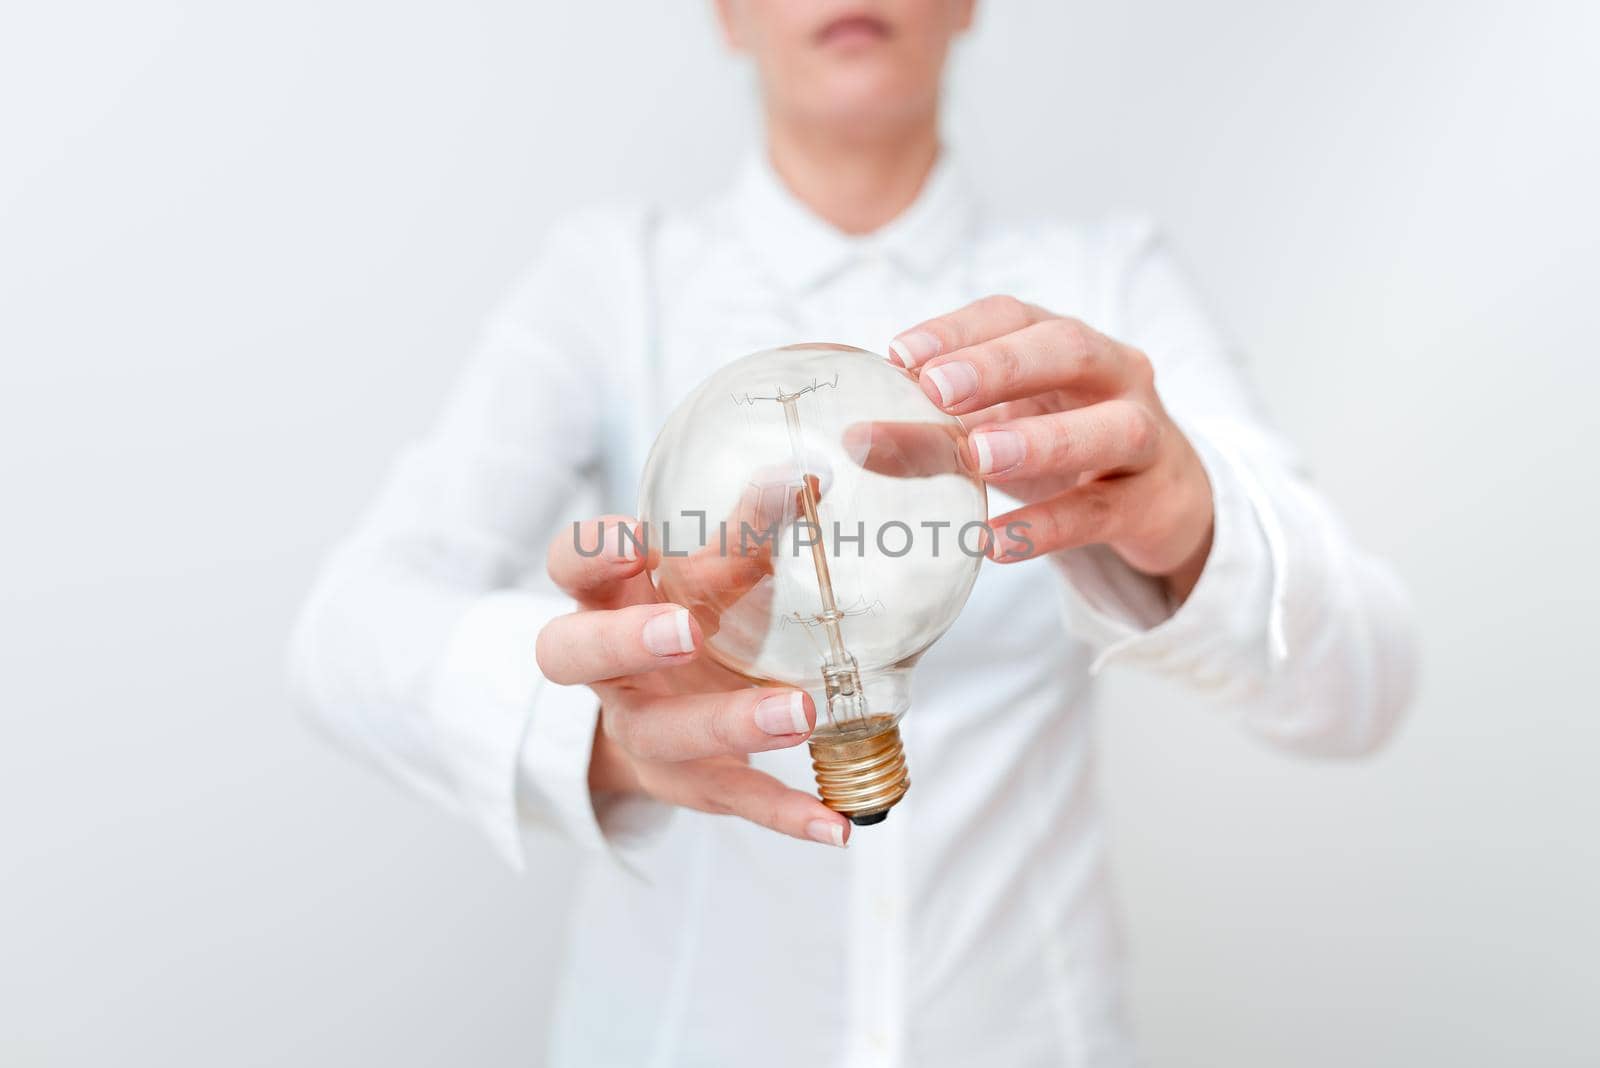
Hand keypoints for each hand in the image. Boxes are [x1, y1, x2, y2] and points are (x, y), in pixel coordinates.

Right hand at [534, 515, 851, 847]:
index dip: (590, 555)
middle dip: (627, 641)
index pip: (569, 567)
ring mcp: (646, 730)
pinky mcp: (693, 784)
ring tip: (799, 712)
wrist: (669, 714)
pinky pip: (734, 799)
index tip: (634, 539)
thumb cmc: (691, 616)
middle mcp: (610, 669)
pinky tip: (836, 824)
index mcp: (606, 598)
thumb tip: (804, 480)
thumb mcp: (707, 574)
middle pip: (575, 656)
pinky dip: (786, 813)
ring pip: (664, 734)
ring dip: (729, 722)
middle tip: (686, 629)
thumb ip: (744, 535)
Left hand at [890, 295, 1214, 600]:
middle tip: (937, 390)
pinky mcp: (1151, 503)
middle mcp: (1115, 375)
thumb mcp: (998, 431)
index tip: (900, 354)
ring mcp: (1145, 437)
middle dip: (1002, 366)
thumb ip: (933, 434)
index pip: (1014, 315)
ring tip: (980, 457)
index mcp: (1066, 343)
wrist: (1160, 502)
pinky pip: (1103, 512)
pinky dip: (1049, 527)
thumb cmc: (1064, 449)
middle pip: (1070, 350)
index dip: (958, 330)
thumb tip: (858, 440)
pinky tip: (998, 542)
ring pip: (1111, 427)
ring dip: (1042, 439)